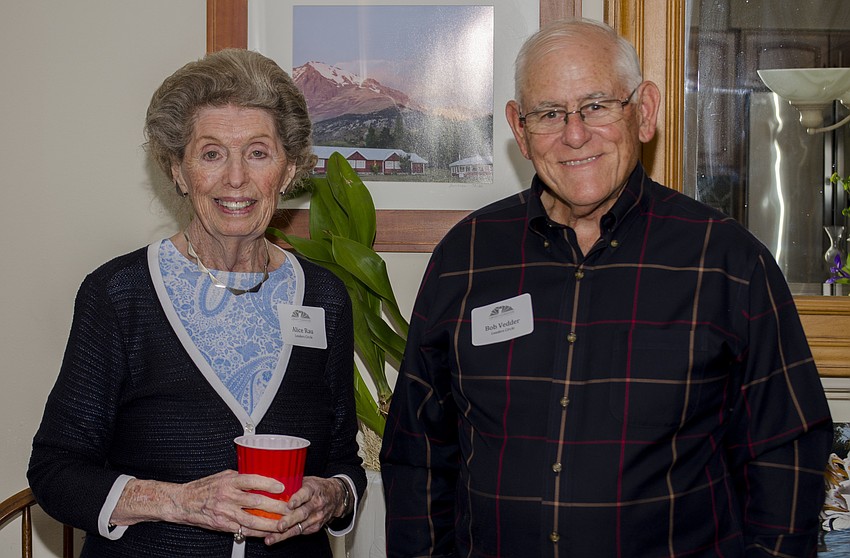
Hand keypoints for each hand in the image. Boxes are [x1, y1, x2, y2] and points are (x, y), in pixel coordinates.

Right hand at [110, 471, 287, 536]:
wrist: (184, 503)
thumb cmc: (204, 487)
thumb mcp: (223, 475)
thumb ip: (241, 477)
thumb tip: (261, 475)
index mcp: (229, 481)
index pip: (252, 480)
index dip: (269, 483)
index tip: (282, 486)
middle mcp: (228, 497)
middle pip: (256, 502)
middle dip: (275, 506)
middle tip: (289, 507)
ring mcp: (226, 512)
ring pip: (252, 520)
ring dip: (270, 523)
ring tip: (283, 523)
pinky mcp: (224, 525)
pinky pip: (244, 530)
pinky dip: (258, 532)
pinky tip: (268, 532)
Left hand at [261, 476, 346, 545]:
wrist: (336, 498)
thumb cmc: (317, 488)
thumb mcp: (308, 480)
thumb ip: (293, 483)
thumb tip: (272, 483)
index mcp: (313, 489)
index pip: (305, 494)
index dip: (297, 499)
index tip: (289, 504)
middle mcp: (316, 504)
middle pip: (302, 513)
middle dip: (290, 520)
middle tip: (279, 526)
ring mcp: (316, 517)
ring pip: (299, 527)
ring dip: (284, 534)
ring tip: (271, 538)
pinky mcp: (314, 528)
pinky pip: (297, 533)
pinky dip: (284, 536)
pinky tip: (272, 539)